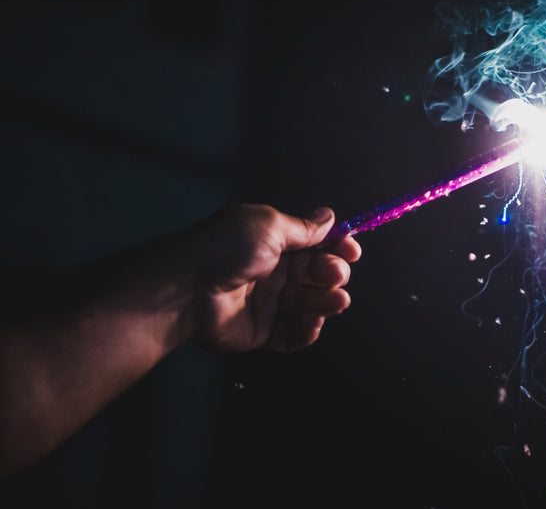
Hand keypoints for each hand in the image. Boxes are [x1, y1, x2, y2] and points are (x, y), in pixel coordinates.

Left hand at [185, 204, 360, 351]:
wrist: (186, 290)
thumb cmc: (228, 248)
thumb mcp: (268, 226)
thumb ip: (303, 228)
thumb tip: (330, 216)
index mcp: (272, 243)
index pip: (314, 246)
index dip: (336, 248)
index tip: (353, 251)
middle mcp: (272, 273)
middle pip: (315, 275)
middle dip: (332, 273)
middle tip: (335, 275)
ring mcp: (266, 304)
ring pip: (308, 305)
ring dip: (326, 301)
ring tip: (336, 301)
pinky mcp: (260, 332)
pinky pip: (291, 335)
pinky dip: (307, 330)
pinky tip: (312, 322)